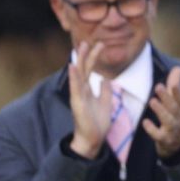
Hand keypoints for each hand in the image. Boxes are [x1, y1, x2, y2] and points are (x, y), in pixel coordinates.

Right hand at [69, 41, 111, 158]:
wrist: (92, 140)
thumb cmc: (97, 123)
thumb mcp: (105, 102)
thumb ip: (104, 90)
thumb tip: (106, 78)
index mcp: (88, 90)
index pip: (90, 70)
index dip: (94, 57)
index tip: (100, 44)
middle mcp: (81, 91)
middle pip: (84, 69)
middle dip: (87, 54)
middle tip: (88, 40)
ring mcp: (78, 96)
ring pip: (79, 75)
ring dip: (80, 60)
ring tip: (81, 47)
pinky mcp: (77, 103)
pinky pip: (75, 88)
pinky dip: (74, 76)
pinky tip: (73, 65)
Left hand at [142, 66, 179, 157]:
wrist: (178, 145)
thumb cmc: (175, 118)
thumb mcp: (177, 102)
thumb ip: (175, 85)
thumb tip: (178, 68)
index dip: (177, 90)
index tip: (173, 82)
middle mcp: (178, 118)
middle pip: (174, 107)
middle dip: (167, 97)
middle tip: (158, 86)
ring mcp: (172, 130)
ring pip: (169, 120)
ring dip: (161, 111)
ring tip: (152, 101)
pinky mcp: (165, 140)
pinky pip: (159, 136)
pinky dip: (152, 129)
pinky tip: (145, 122)